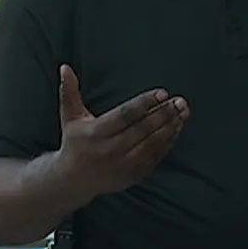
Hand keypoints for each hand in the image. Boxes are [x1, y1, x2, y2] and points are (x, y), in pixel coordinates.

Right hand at [54, 64, 188, 196]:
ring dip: (170, 127)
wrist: (73, 180)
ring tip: (182, 112)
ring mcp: (122, 164)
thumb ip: (69, 91)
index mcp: (96, 132)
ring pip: (152, 144)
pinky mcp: (132, 175)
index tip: (162, 92)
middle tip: (180, 101)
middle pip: (143, 129)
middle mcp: (110, 149)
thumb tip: (65, 67)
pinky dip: (167, 143)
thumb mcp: (69, 117)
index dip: (145, 103)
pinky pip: (154, 158)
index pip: (126, 115)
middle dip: (164, 113)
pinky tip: (176, 129)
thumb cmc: (74, 142)